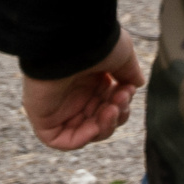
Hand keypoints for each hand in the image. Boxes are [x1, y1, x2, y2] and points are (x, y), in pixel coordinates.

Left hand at [22, 32, 145, 150]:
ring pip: (86, 132)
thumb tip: (138, 84)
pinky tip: (96, 125)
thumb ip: (129, 73)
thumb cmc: (94, 44)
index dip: (123, 104)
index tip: (128, 90)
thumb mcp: (121, 56)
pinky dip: (83, 138)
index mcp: (90, 81)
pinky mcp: (44, 119)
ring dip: (106, 126)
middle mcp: (75, 95)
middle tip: (121, 99)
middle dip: (118, 114)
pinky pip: (63, 141)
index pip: (109, 104)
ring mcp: (59, 108)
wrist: (67, 43)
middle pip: (101, 121)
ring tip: (111, 108)